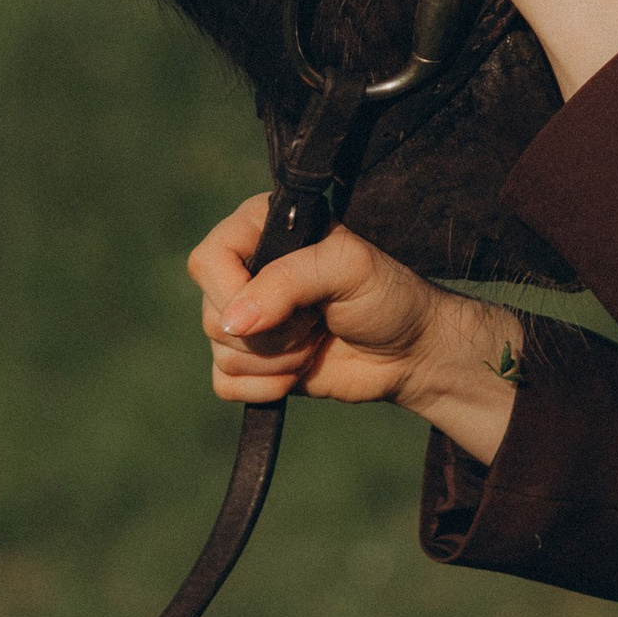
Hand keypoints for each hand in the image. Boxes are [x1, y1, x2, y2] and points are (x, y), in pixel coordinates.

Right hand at [187, 192, 517, 460]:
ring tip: (317, 337)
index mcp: (260, 230)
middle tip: (317, 319)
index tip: (279, 307)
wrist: (410, 351)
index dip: (233, 292)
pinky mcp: (250, 363)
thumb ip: (289, 280)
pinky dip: (265, 387)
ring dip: (278, 359)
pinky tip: (302, 370)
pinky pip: (225, 384)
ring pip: (221, 352)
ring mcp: (245, 320)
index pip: (208, 260)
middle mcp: (245, 272)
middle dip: (273, 333)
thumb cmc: (387, 295)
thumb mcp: (349, 268)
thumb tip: (233, 322)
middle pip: (212, 314)